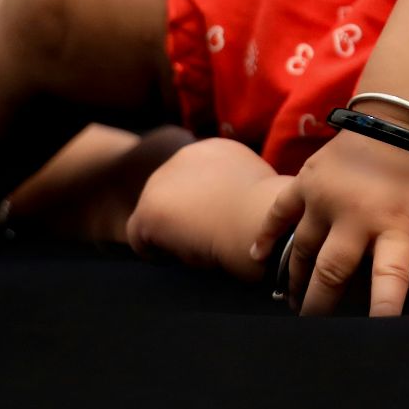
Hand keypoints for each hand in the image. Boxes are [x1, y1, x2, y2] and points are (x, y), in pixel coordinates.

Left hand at [125, 137, 278, 276]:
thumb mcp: (255, 190)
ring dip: (170, 233)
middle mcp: (185, 156)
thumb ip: (232, 190)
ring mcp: (163, 180)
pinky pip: (139, 239)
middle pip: (170, 194)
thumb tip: (221, 212)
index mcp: (214, 150)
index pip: (193, 181)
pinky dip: (156, 252)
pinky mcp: (150, 208)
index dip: (202, 206)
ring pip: (154, 214)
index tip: (218, 225)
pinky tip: (182, 257)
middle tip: (205, 241)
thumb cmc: (269, 218)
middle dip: (182, 217)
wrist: (262, 224)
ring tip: (198, 249)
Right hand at [250, 128, 408, 316]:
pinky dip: (266, 237)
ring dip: (296, 281)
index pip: (389, 276)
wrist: (401, 121)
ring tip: (295, 305)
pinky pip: (278, 213)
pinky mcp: (306, 181)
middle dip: (322, 306)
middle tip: (316, 333)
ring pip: (303, 250)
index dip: (382, 307)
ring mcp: (326, 197)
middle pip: (332, 272)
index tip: (374, 337)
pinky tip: (259, 261)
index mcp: (395, 224)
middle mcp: (356, 213)